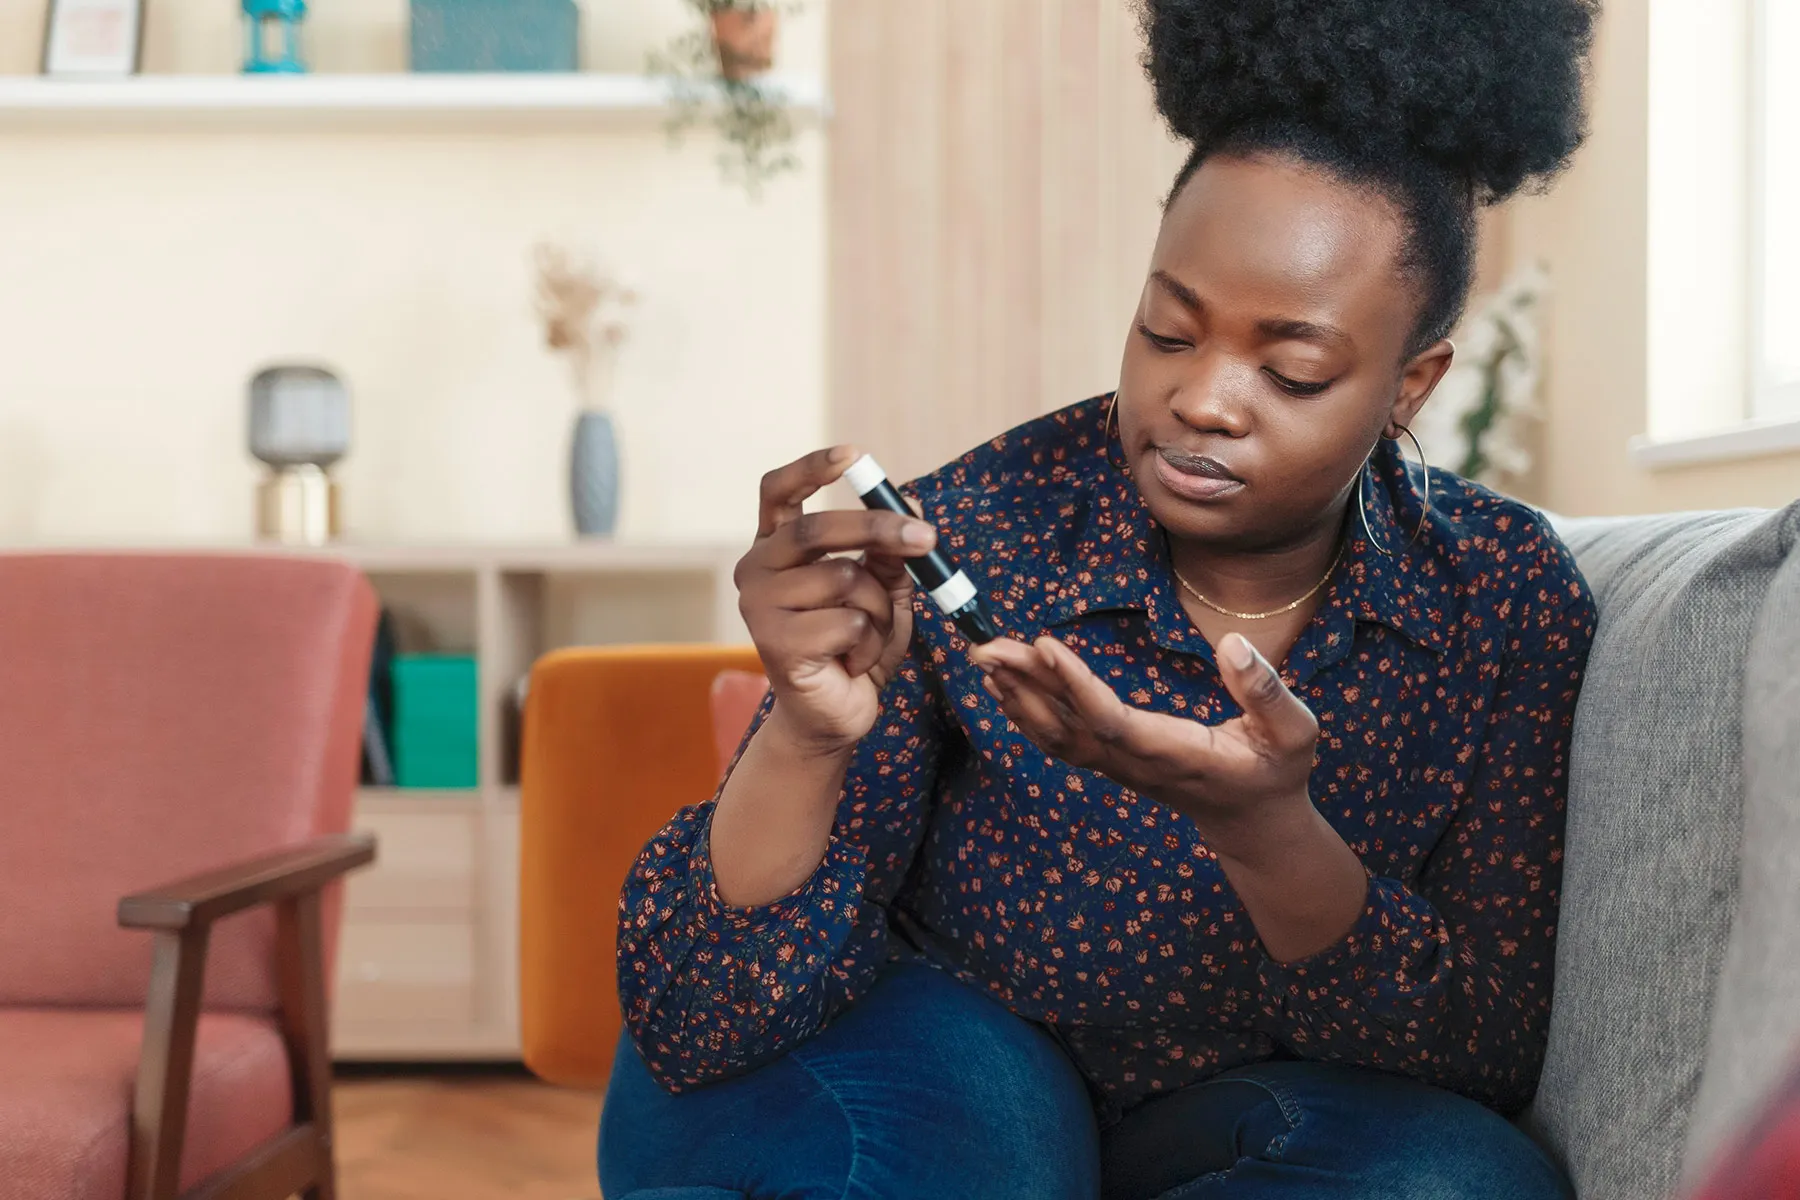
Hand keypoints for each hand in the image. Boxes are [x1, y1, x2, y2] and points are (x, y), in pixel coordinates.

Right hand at [735, 446, 936, 758]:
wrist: (833, 717)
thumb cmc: (853, 647)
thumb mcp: (881, 592)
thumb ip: (889, 553)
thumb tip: (912, 503)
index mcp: (775, 547)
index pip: (778, 492)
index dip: (811, 467)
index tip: (853, 456)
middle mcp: (756, 569)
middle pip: (817, 527)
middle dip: (880, 528)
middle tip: (928, 537)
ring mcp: (758, 606)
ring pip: (845, 579)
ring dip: (878, 611)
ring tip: (866, 639)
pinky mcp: (774, 642)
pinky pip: (848, 622)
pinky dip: (868, 643)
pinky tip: (851, 663)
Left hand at [967, 632, 1321, 855]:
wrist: (1255, 824)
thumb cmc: (1277, 772)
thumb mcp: (1294, 731)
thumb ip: (1266, 691)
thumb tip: (1233, 644)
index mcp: (1179, 755)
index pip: (1115, 722)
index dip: (1077, 687)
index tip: (1045, 646)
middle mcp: (1139, 765)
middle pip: (1070, 727)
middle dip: (1027, 685)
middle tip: (987, 645)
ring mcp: (1121, 769)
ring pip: (1057, 736)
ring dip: (1017, 696)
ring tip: (984, 656)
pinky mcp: (1112, 763)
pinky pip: (1060, 741)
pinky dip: (1026, 712)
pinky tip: (1004, 685)